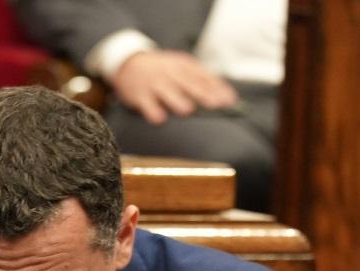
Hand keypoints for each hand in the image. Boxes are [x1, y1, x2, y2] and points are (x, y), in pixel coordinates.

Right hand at [111, 49, 237, 124]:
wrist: (129, 62)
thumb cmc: (163, 70)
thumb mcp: (182, 67)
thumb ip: (203, 80)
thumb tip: (227, 97)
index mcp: (184, 65)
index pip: (204, 76)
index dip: (217, 88)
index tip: (230, 100)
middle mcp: (170, 73)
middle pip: (189, 84)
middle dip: (202, 94)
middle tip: (216, 104)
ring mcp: (155, 84)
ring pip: (167, 92)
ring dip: (177, 101)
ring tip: (187, 110)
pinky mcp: (140, 95)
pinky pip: (146, 104)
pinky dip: (152, 111)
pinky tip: (159, 118)